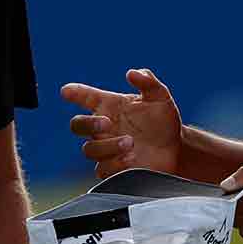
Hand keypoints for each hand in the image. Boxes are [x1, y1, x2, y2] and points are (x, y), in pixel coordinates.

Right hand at [61, 69, 184, 177]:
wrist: (176, 148)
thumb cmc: (163, 120)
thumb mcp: (159, 96)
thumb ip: (147, 81)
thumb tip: (131, 73)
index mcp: (108, 106)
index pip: (85, 96)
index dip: (74, 93)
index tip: (67, 91)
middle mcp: (103, 128)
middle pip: (77, 125)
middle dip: (88, 123)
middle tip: (107, 122)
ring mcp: (106, 149)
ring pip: (89, 149)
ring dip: (107, 146)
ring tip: (130, 143)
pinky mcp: (114, 169)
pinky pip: (102, 170)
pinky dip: (114, 164)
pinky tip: (131, 159)